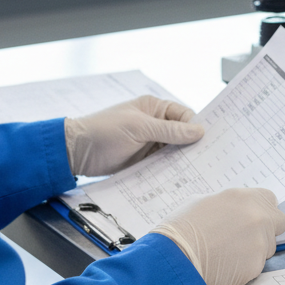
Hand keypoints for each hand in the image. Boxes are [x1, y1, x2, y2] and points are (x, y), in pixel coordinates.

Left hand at [64, 95, 203, 175]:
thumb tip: (199, 131)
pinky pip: (164, 164)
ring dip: (183, 160)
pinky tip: (181, 177)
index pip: (185, 116)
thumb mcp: (139, 128)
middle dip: (192, 145)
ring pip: (175, 151)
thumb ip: (170, 131)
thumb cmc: (104, 131)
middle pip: (182, 135)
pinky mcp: (144, 160)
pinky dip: (171, 170)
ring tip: (198, 170)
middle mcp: (155, 124)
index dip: (196, 127)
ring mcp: (150, 143)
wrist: (76, 153)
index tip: (209, 141)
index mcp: (155, 108)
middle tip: (208, 158)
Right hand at [151, 189, 284, 284]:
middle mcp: (257, 217)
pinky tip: (226, 266)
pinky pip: (257, 265)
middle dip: (267, 229)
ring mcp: (260, 241)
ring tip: (228, 254)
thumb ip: (227, 205)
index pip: (269, 199)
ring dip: (256, 249)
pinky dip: (245, 267)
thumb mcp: (201, 202)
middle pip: (278, 222)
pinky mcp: (256, 265)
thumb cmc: (180, 229)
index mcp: (243, 197)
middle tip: (246, 237)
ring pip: (269, 246)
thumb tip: (233, 210)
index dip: (261, 209)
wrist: (175, 259)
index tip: (252, 217)